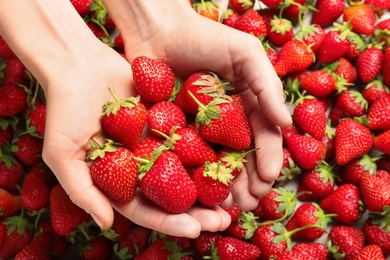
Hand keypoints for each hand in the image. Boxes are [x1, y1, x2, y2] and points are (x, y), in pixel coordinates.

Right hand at [40, 42, 230, 237]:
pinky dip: (208, 149)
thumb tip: (106, 224)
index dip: (169, 222)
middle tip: (224, 220)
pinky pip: (190, 137)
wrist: (78, 64)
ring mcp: (156, 143)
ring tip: (234, 196)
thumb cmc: (64, 110)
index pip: (146, 209)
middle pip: (172, 195)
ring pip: (187, 169)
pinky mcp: (167, 120)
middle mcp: (141, 165)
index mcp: (119, 180)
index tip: (194, 230)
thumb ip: (82, 190)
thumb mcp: (63, 155)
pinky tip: (230, 157)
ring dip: (209, 185)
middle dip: (198, 211)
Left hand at [105, 0, 291, 210]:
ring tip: (226, 205)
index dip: (268, 160)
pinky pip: (189, 159)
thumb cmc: (204, 36)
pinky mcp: (177, 132)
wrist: (158, 31)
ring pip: (217, 164)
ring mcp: (202, 129)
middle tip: (247, 204)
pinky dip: (196, 178)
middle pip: (243, 158)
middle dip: (248, 182)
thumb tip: (286, 123)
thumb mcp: (244, 53)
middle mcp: (227, 121)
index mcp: (248, 104)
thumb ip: (268, 85)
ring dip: (225, 188)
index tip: (268, 180)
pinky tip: (199, 193)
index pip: (264, 137)